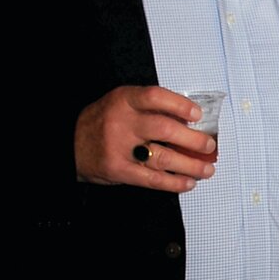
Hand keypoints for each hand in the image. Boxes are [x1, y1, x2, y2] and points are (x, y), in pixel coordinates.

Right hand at [74, 86, 214, 191]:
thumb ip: (151, 108)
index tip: (198, 114)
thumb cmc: (104, 122)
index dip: (180, 105)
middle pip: (164, 129)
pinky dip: (173, 182)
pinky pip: (151, 179)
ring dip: (190, 165)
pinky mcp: (118, 170)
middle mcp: (122, 122)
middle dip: (193, 139)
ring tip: (206, 169)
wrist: (69, 144)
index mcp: (124, 100)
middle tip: (209, 145)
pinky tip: (188, 182)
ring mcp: (119, 148)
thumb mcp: (123, 103)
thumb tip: (190, 121)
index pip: (155, 97)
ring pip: (162, 157)